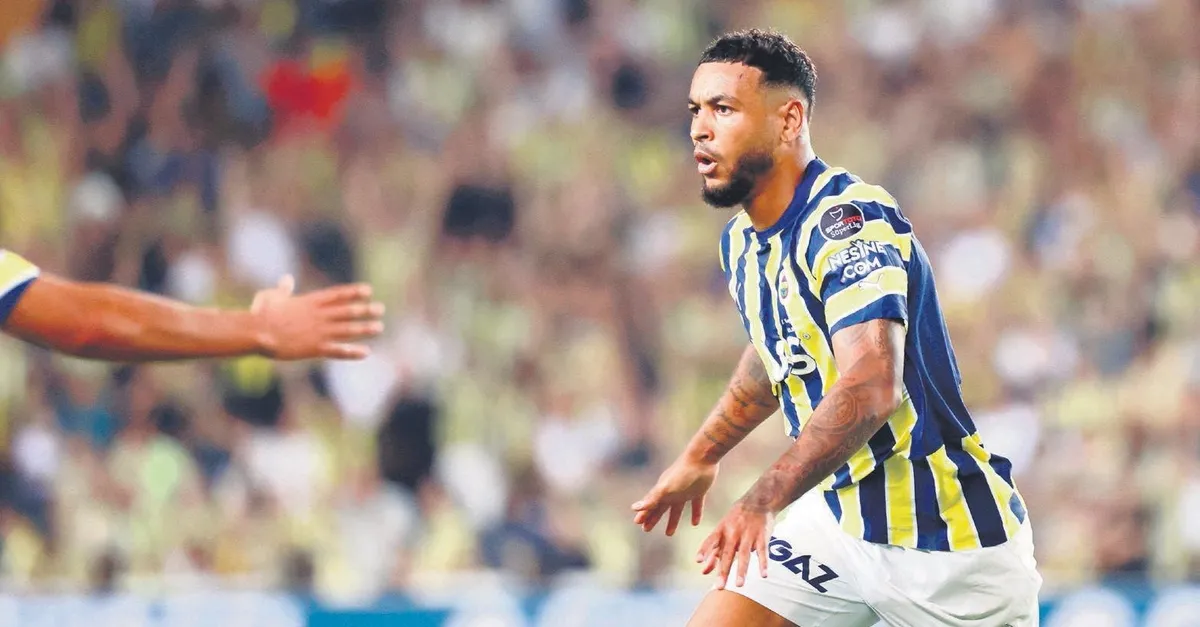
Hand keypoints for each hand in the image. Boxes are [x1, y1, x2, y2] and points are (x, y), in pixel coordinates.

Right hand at [251, 275, 384, 359]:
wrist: (258, 332)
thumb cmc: (261, 313)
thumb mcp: (272, 296)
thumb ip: (284, 289)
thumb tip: (286, 279)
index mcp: (310, 302)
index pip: (337, 295)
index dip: (354, 293)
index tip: (368, 291)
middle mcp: (319, 316)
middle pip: (347, 311)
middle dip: (365, 310)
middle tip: (380, 309)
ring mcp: (318, 332)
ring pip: (347, 330)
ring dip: (364, 329)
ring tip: (379, 327)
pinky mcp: (314, 348)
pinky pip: (338, 351)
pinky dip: (352, 352)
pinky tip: (366, 352)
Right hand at [632, 457, 716, 535]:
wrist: (702, 458)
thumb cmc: (682, 473)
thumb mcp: (665, 489)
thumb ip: (651, 499)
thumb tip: (633, 508)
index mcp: (663, 491)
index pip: (651, 505)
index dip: (644, 514)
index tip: (638, 523)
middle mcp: (672, 492)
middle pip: (661, 508)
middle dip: (653, 518)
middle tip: (646, 530)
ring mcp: (685, 491)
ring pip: (677, 509)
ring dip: (672, 521)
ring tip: (669, 534)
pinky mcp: (699, 491)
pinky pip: (696, 505)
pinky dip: (695, 514)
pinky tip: (695, 524)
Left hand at [696, 501, 773, 588]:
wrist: (759, 500)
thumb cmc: (737, 517)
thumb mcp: (723, 528)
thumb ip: (714, 551)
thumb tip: (704, 570)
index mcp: (722, 529)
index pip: (711, 540)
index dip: (705, 550)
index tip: (698, 561)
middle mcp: (734, 532)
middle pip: (728, 553)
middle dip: (723, 570)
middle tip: (719, 586)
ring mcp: (748, 535)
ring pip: (744, 555)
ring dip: (742, 570)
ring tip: (739, 585)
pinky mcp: (762, 536)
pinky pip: (762, 551)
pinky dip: (763, 563)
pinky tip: (763, 575)